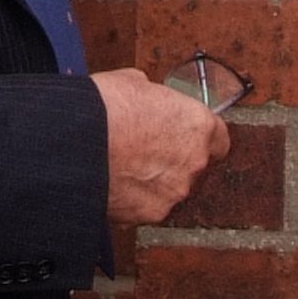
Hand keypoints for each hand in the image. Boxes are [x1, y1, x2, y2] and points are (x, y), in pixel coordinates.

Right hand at [93, 65, 229, 223]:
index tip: (186, 136)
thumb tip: (149, 104)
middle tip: (146, 148)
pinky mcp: (150, 215)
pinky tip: (115, 182)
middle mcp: (193, 163)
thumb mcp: (136, 83)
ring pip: (171, 189)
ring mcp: (173, 192)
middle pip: (194, 166)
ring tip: (125, 166)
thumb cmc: (107, 107)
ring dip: (155, 181)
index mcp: (198, 125)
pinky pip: (148, 206)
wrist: (77, 143)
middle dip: (174, 159)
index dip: (200, 137)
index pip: (219, 139)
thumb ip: (156, 100)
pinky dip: (136, 199)